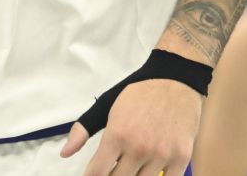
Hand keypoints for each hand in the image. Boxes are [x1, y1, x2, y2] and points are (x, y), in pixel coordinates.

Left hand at [60, 79, 200, 175]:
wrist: (175, 80)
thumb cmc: (138, 93)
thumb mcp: (106, 105)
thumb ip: (84, 130)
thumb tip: (65, 153)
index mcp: (117, 135)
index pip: (98, 173)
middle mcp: (138, 148)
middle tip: (113, 170)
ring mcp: (162, 155)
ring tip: (131, 168)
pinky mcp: (182, 158)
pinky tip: (149, 172)